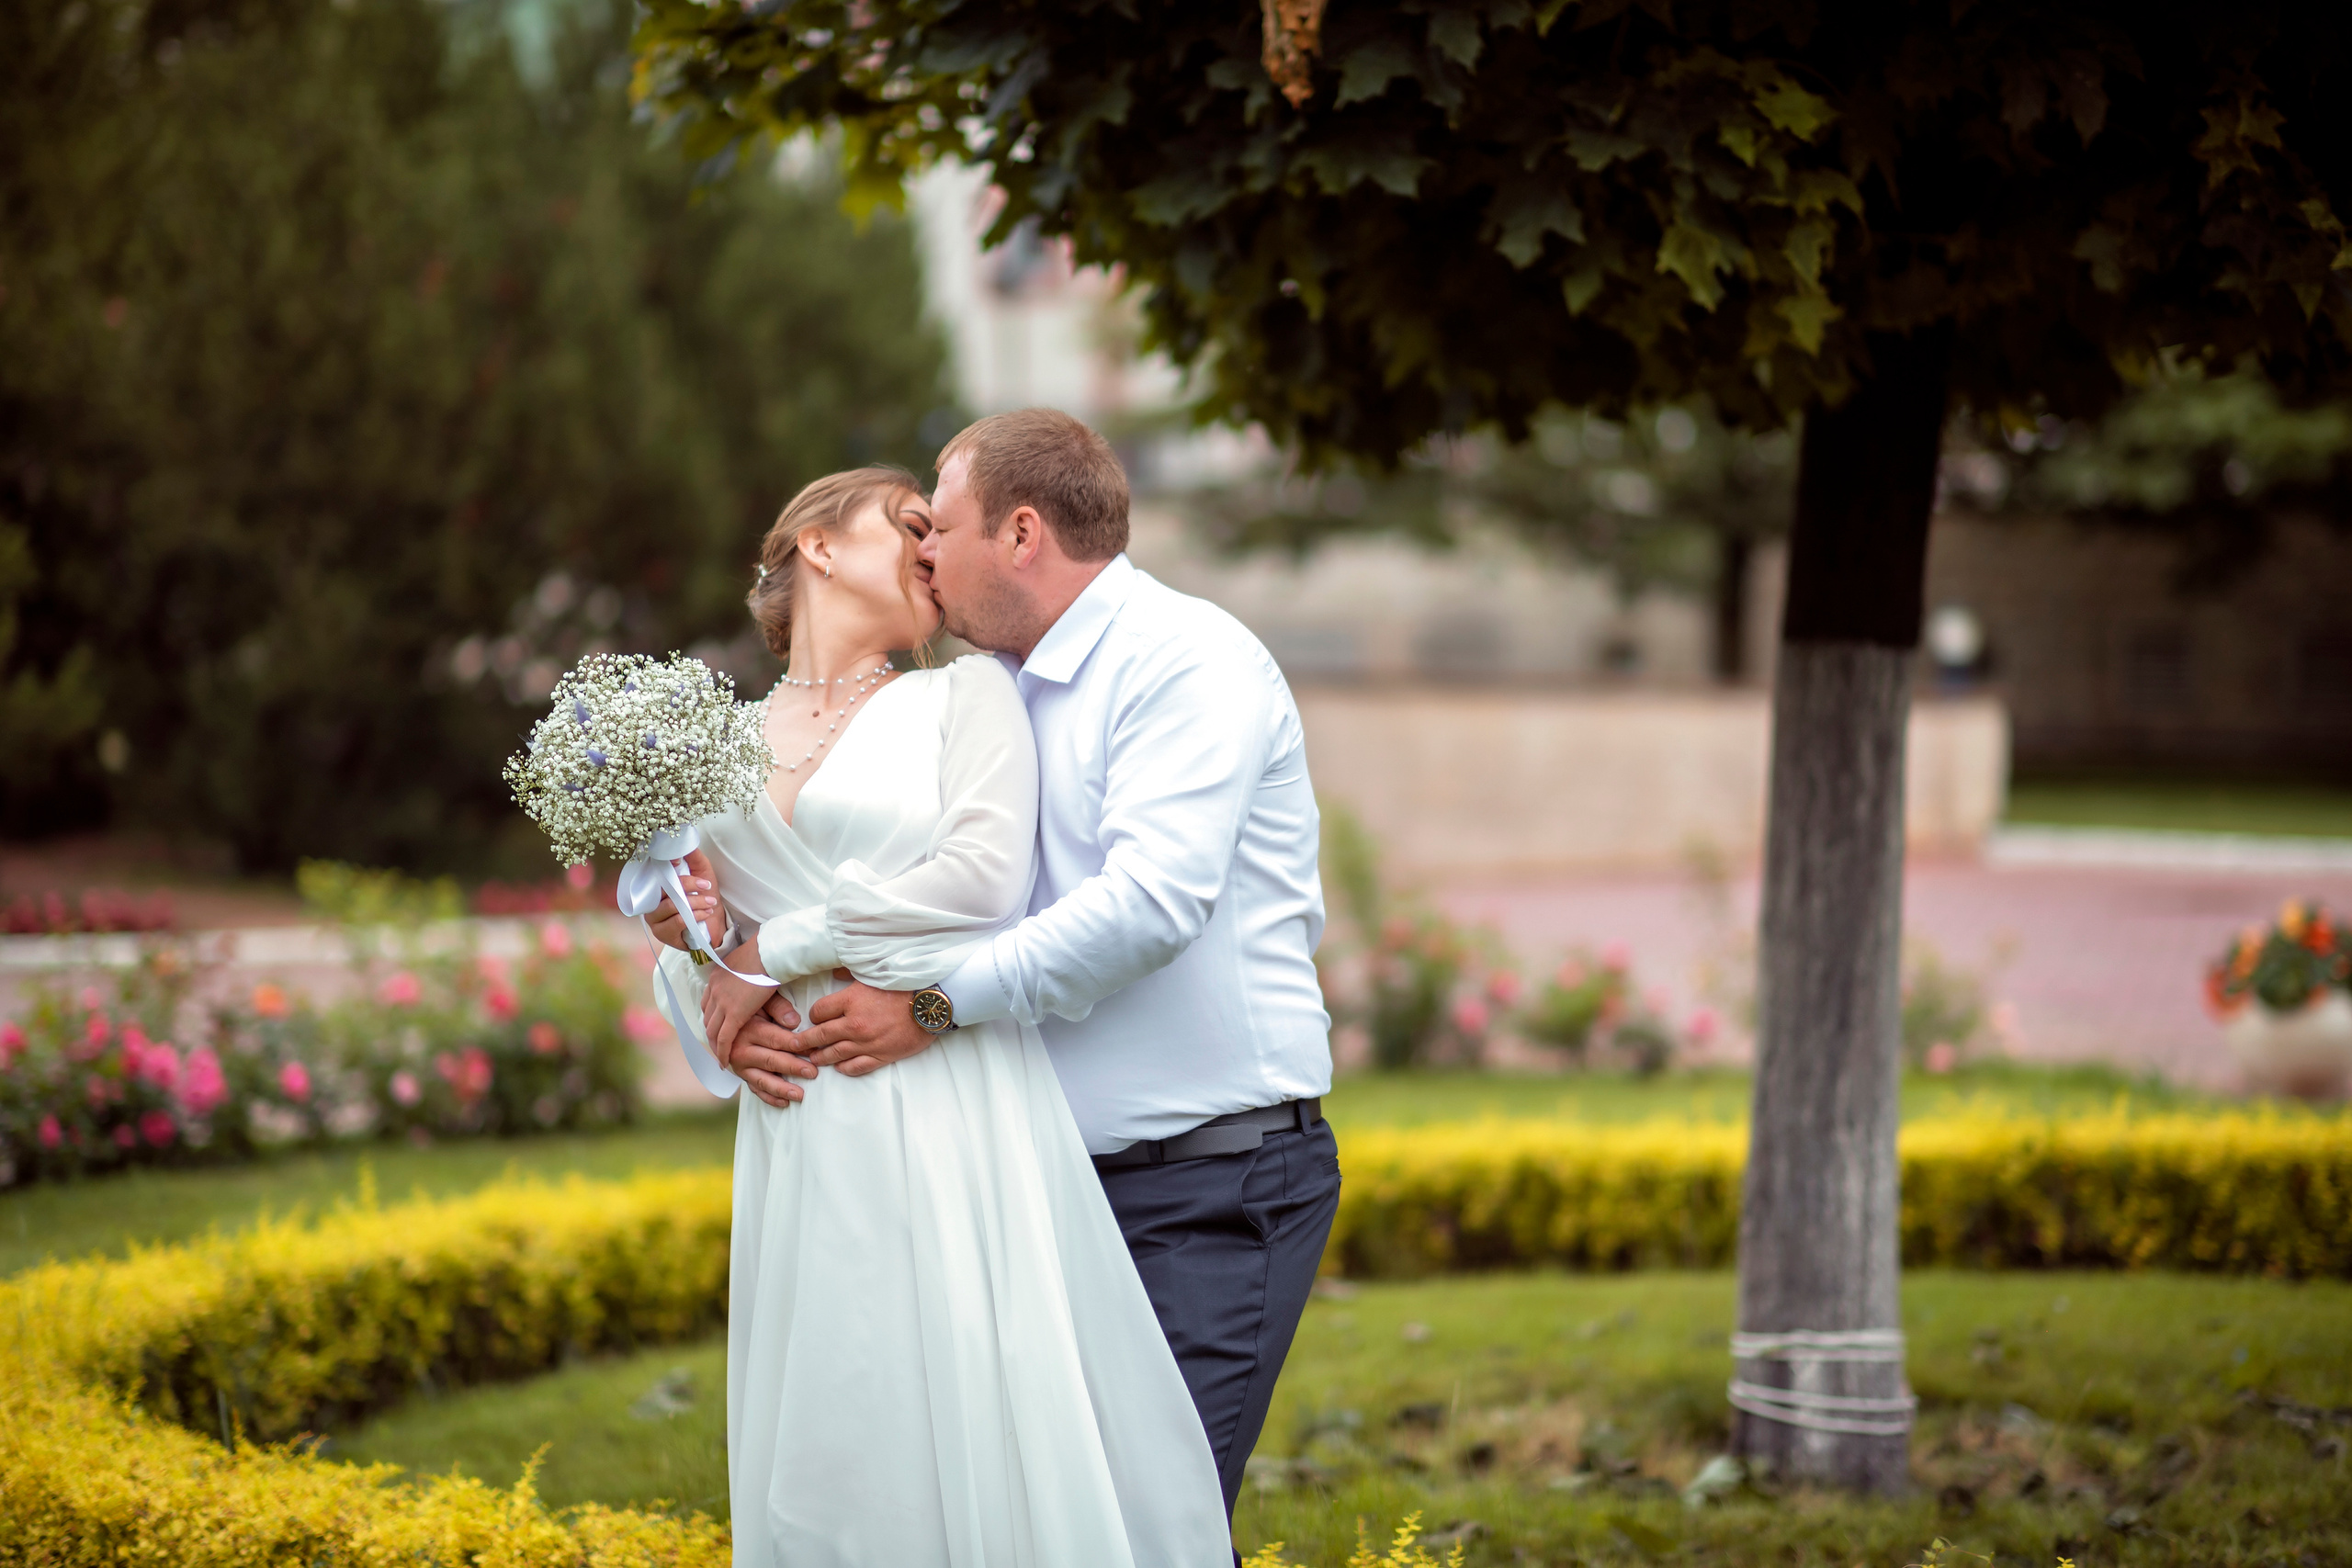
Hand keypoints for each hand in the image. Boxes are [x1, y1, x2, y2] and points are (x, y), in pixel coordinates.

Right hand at [646, 849, 724, 951]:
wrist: (714, 925)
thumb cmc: (705, 896)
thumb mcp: (702, 872)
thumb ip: (693, 857)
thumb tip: (685, 843)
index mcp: (657, 884)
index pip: (654, 872)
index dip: (665, 865)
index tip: (679, 862)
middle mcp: (650, 900)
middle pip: (664, 889)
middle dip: (688, 885)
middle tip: (706, 886)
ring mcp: (653, 918)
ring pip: (671, 905)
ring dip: (695, 902)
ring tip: (710, 902)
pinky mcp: (661, 933)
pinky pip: (677, 921)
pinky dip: (694, 916)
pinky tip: (705, 913)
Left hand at [699, 945, 779, 1063]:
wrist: (769, 952)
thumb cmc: (766, 954)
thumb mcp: (752, 966)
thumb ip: (752, 980)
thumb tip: (758, 986)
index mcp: (717, 977)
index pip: (708, 1002)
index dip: (712, 1017)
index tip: (717, 1026)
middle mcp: (714, 990)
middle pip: (707, 1018)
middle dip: (711, 1033)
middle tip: (718, 1045)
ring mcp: (722, 1002)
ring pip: (712, 1030)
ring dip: (715, 1045)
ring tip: (722, 1056)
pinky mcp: (734, 1014)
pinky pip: (724, 1038)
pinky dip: (722, 1052)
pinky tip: (725, 1062)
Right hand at [730, 993, 814, 1108]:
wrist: (726, 1019)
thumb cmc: (751, 1007)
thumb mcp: (763, 1001)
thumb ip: (779, 1008)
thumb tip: (795, 1022)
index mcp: (747, 1030)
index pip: (776, 1039)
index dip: (796, 1045)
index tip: (814, 1049)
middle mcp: (740, 1050)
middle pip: (770, 1060)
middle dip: (792, 1067)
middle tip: (812, 1073)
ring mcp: (739, 1066)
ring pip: (762, 1080)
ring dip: (781, 1088)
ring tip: (800, 1095)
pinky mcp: (741, 1076)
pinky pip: (755, 1090)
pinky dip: (769, 1098)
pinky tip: (784, 1103)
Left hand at [791, 978, 937, 1076]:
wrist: (932, 1005)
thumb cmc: (905, 986)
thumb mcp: (874, 973)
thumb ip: (851, 974)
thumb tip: (835, 973)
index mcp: (850, 1001)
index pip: (818, 1012)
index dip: (813, 1015)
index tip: (814, 1017)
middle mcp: (854, 1024)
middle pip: (820, 1036)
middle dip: (804, 1042)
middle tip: (794, 1046)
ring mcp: (867, 1043)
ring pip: (834, 1054)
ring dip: (820, 1057)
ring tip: (811, 1059)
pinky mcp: (881, 1056)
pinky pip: (856, 1067)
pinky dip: (844, 1068)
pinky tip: (839, 1067)